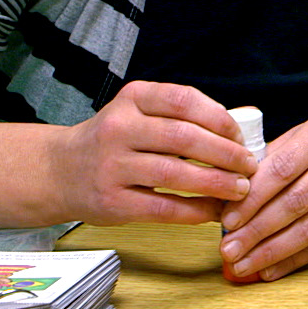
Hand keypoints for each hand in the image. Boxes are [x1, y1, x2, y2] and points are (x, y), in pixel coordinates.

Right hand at [55, 80, 256, 225]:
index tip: (240, 135)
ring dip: (215, 183)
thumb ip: (177, 116)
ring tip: (240, 189)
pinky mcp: (111, 202)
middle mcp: (119, 128)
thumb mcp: (138, 111)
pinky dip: (194, 210)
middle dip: (225, 153)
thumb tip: (236, 135)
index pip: (184, 100)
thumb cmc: (113, 139)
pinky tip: (213, 210)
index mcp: (133, 98)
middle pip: (184, 138)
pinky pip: (162, 208)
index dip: (219, 118)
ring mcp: (112, 166)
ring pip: (175, 174)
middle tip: (249, 166)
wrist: (58, 171)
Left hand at [218, 113, 307, 280]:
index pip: (283, 168)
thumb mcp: (297, 138)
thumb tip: (223, 201)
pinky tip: (270, 269)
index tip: (228, 220)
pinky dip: (294, 260)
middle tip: (229, 249)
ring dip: (273, 250)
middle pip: (297, 201)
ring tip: (244, 264)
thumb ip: (264, 164)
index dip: (253, 197)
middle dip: (257, 229)